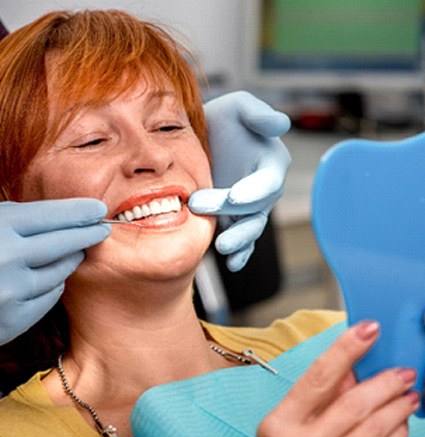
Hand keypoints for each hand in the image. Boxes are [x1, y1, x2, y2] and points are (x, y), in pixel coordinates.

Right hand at [0, 199, 109, 344]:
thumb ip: (14, 218)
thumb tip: (65, 215)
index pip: (53, 216)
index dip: (80, 211)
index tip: (98, 209)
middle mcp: (6, 260)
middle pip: (65, 243)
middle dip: (88, 234)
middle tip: (102, 228)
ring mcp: (11, 293)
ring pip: (60, 272)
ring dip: (71, 259)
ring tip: (77, 250)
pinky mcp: (12, 321)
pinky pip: (49, 297)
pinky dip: (54, 284)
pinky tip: (55, 277)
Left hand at [189, 91, 290, 270]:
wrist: (201, 139)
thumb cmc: (223, 120)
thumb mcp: (238, 107)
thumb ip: (258, 114)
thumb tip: (281, 124)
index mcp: (271, 163)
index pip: (268, 181)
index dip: (254, 190)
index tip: (235, 197)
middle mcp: (264, 189)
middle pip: (255, 208)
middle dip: (233, 213)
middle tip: (200, 206)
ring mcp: (250, 208)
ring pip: (251, 228)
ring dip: (239, 240)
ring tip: (222, 247)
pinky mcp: (235, 220)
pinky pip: (242, 240)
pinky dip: (240, 253)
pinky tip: (232, 263)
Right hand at [257, 321, 417, 436]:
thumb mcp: (284, 430)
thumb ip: (315, 398)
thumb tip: (352, 368)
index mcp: (279, 425)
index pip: (318, 377)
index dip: (345, 349)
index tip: (368, 329)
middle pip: (354, 402)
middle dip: (385, 381)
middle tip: (403, 371)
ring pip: (375, 427)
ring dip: (398, 406)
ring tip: (408, 393)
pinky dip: (398, 433)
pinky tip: (401, 422)